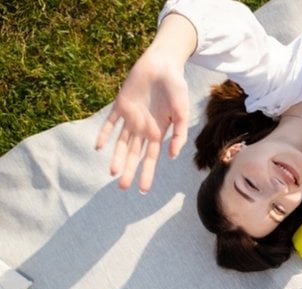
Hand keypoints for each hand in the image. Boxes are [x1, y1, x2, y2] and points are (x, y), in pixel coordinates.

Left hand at [95, 50, 188, 192]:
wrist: (163, 64)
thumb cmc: (177, 88)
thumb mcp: (183, 113)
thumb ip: (180, 134)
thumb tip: (171, 156)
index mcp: (159, 132)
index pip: (151, 158)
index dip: (147, 174)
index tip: (144, 191)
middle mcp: (144, 128)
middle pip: (135, 154)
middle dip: (130, 171)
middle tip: (123, 188)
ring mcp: (131, 117)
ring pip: (122, 142)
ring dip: (117, 157)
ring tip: (113, 173)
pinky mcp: (121, 104)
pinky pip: (110, 122)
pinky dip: (104, 133)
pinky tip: (99, 147)